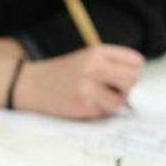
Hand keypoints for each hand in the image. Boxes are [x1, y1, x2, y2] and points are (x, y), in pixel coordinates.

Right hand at [13, 46, 144, 119]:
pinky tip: (83, 104)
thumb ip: (111, 65)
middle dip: (126, 88)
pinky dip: (97, 112)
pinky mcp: (81, 106)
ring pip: (120, 101)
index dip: (132, 73)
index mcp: (98, 52)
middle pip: (132, 80)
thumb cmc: (61, 73)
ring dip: (111, 104)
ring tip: (96, 99)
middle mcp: (94, 67)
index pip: (136, 62)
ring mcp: (87, 87)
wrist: (29, 84)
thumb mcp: (86, 58)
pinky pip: (103, 113)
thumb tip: (135, 82)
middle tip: (113, 91)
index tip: (120, 79)